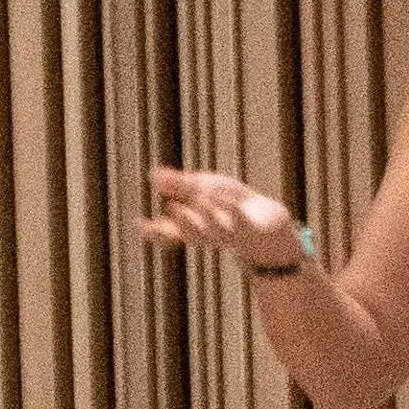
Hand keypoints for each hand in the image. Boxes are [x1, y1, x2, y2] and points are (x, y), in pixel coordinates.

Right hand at [139, 166, 306, 271]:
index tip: (140, 223)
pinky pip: (238, 220)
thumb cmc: (230, 207)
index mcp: (193, 228)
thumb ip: (179, 184)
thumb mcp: (203, 191)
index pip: (169, 234)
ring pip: (214, 229)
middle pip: (191, 232)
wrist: (268, 226)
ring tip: (200, 197)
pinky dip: (229, 208)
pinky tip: (221, 194)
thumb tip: (153, 173)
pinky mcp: (249, 229)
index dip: (154, 231)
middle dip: (182, 222)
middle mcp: (208, 234)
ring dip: (206, 214)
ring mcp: (229, 233)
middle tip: (171, 207)